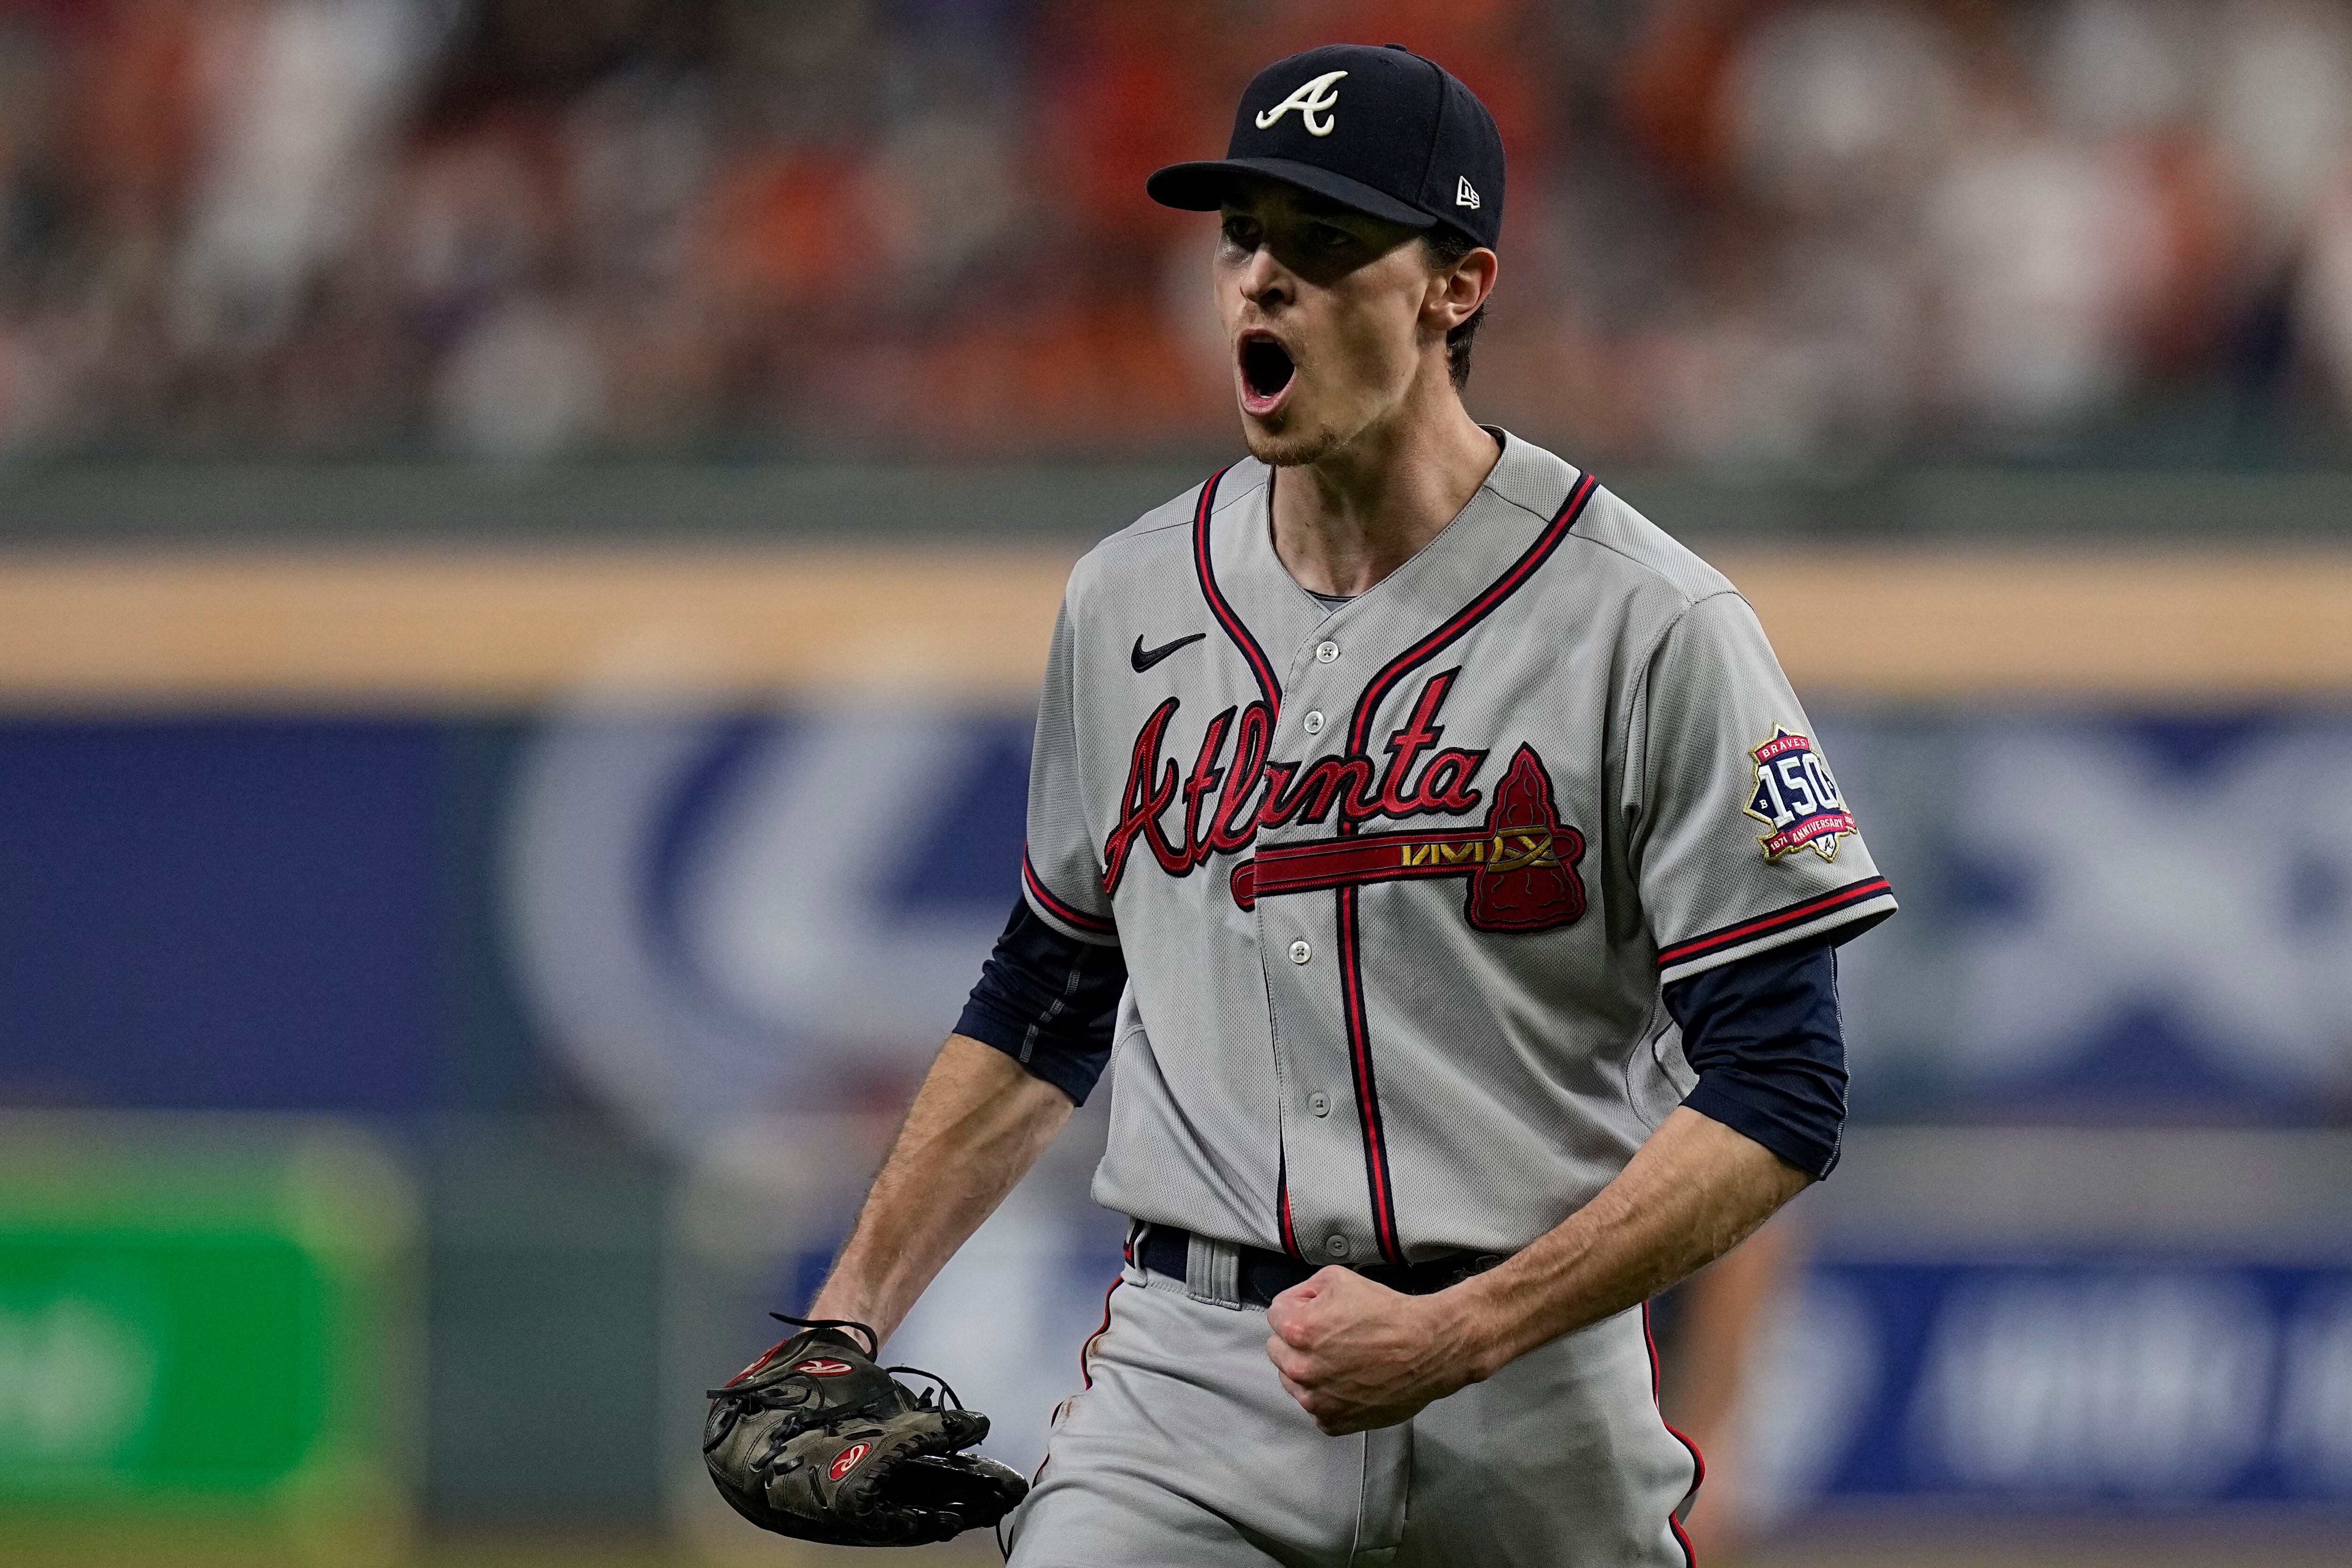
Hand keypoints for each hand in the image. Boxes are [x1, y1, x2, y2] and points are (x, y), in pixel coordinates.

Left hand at [1264, 1267, 1487, 1434]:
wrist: (1427, 1349)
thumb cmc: (1390, 1316)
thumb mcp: (1340, 1279)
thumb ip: (1306, 1289)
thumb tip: (1296, 1303)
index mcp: (1298, 1330)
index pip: (1275, 1315)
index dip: (1299, 1308)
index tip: (1318, 1313)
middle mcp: (1301, 1369)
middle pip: (1278, 1350)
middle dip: (1297, 1341)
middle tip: (1331, 1337)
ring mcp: (1316, 1400)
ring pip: (1293, 1381)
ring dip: (1309, 1370)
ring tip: (1342, 1359)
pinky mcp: (1333, 1422)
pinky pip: (1315, 1406)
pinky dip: (1327, 1396)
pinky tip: (1349, 1381)